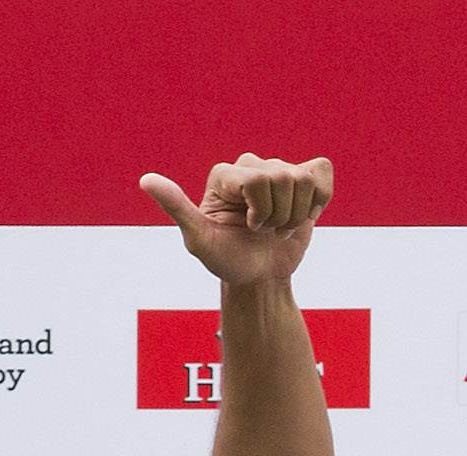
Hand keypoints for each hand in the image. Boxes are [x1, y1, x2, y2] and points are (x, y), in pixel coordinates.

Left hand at [140, 156, 331, 286]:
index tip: (249, 229)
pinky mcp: (305, 179)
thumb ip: (177, 207)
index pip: (258, 178)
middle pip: (283, 177)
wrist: (260, 279)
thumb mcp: (200, 240)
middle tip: (265, 231)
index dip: (261, 211)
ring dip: (297, 215)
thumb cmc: (228, 261)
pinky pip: (322, 174)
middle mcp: (251, 166)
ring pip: (304, 180)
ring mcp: (280, 170)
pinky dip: (319, 201)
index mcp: (225, 175)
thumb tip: (145, 179)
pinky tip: (303, 214)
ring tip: (279, 227)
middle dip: (279, 215)